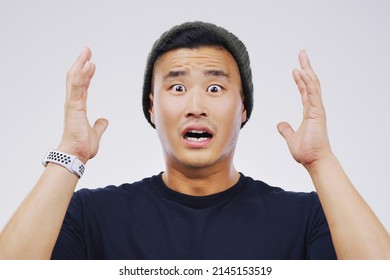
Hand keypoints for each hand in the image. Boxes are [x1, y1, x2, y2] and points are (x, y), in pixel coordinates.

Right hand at [58, 48, 107, 163]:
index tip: (91, 64)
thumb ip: (99, 126)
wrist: (76, 155)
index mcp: (78, 108)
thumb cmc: (82, 147)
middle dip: (81, 63)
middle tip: (87, 51)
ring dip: (80, 65)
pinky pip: (77, 88)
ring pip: (74, 79)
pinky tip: (87, 65)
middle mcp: (74, 103)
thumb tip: (104, 120)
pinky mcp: (73, 107)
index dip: (86, 75)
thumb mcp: (95, 133)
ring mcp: (72, 104)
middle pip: (76, 78)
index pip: (82, 86)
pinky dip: (81, 76)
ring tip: (87, 53)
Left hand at [277, 50, 331, 168]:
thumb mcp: (291, 138)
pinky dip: (308, 83)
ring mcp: (317, 110)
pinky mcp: (318, 113)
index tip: (296, 69)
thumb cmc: (307, 152)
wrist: (314, 161)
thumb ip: (286, 130)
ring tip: (302, 57)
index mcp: (309, 112)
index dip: (300, 79)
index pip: (304, 91)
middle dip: (306, 68)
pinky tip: (303, 73)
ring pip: (313, 85)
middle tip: (302, 54)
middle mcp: (314, 108)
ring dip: (307, 71)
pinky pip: (313, 95)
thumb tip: (280, 124)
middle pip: (310, 83)